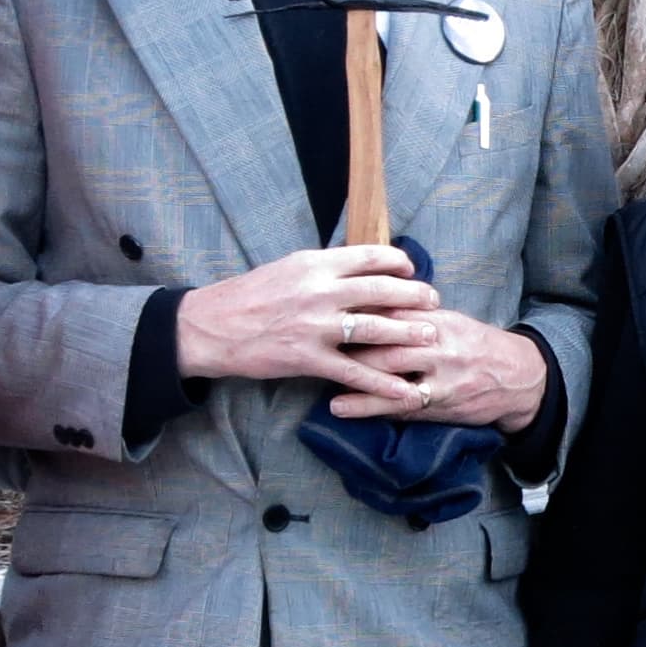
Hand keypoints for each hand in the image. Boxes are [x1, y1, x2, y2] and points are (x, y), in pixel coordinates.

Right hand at [174, 245, 439, 388]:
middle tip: (434, 301)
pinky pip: (354, 373)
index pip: (369, 256)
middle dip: (414, 296)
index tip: (412, 270)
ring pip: (374, 329)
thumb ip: (325, 268)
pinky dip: (383, 384)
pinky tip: (404, 390)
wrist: (212, 326)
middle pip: (381, 291)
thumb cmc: (250, 295)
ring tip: (430, 335)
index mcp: (314, 264)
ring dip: (408, 333)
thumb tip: (361, 266)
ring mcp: (315, 327)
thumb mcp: (288, 268)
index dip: (398, 263)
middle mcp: (319, 292)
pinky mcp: (308, 359)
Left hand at [329, 309, 549, 429]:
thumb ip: (412, 314)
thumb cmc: (474, 345)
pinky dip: (369, 406)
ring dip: (354, 373)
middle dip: (352, 338)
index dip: (361, 306)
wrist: (517, 377)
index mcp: (438, 317)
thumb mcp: (449, 321)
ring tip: (321, 374)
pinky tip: (341, 408)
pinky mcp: (441, 402)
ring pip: (391, 371)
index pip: (394, 305)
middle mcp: (438, 342)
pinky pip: (400, 404)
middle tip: (316, 337)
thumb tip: (367, 301)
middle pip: (388, 336)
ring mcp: (441, 373)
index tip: (328, 304)